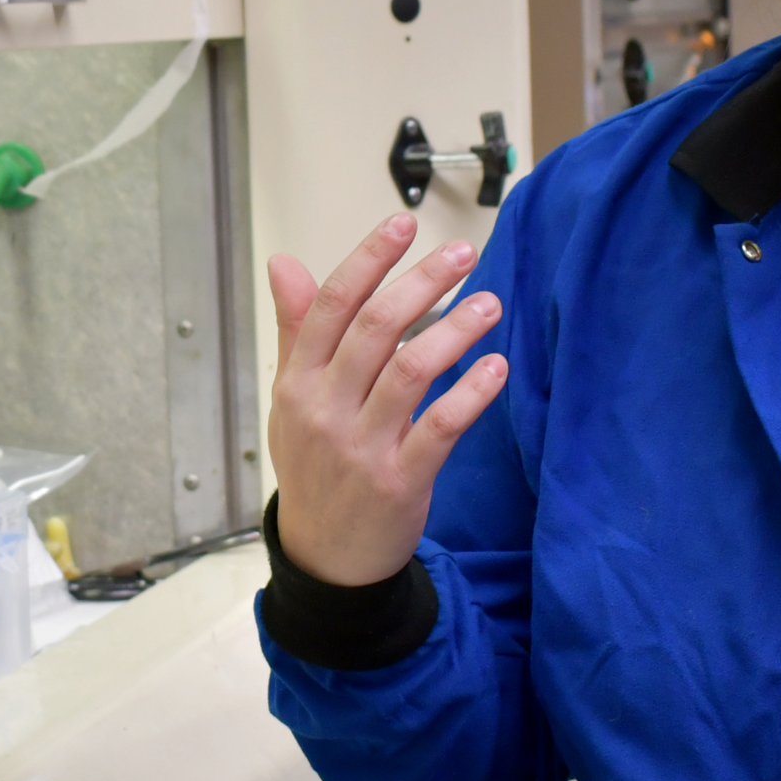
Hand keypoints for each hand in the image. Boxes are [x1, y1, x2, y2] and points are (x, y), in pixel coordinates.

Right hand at [265, 213, 508, 586]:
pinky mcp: (398, 481)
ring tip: (490, 303)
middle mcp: (324, 409)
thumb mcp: (292, 399)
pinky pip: (440, 427)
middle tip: (463, 254)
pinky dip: (471, 393)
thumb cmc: (315, 467)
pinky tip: (496, 367)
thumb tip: (284, 262)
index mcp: (297, 382)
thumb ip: (297, 329)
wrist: (326, 557)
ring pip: (410, 371)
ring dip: (455, 330)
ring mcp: (360, 447)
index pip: (332, 306)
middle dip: (422, 282)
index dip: (369, 258)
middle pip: (375, 328)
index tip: (402, 224)